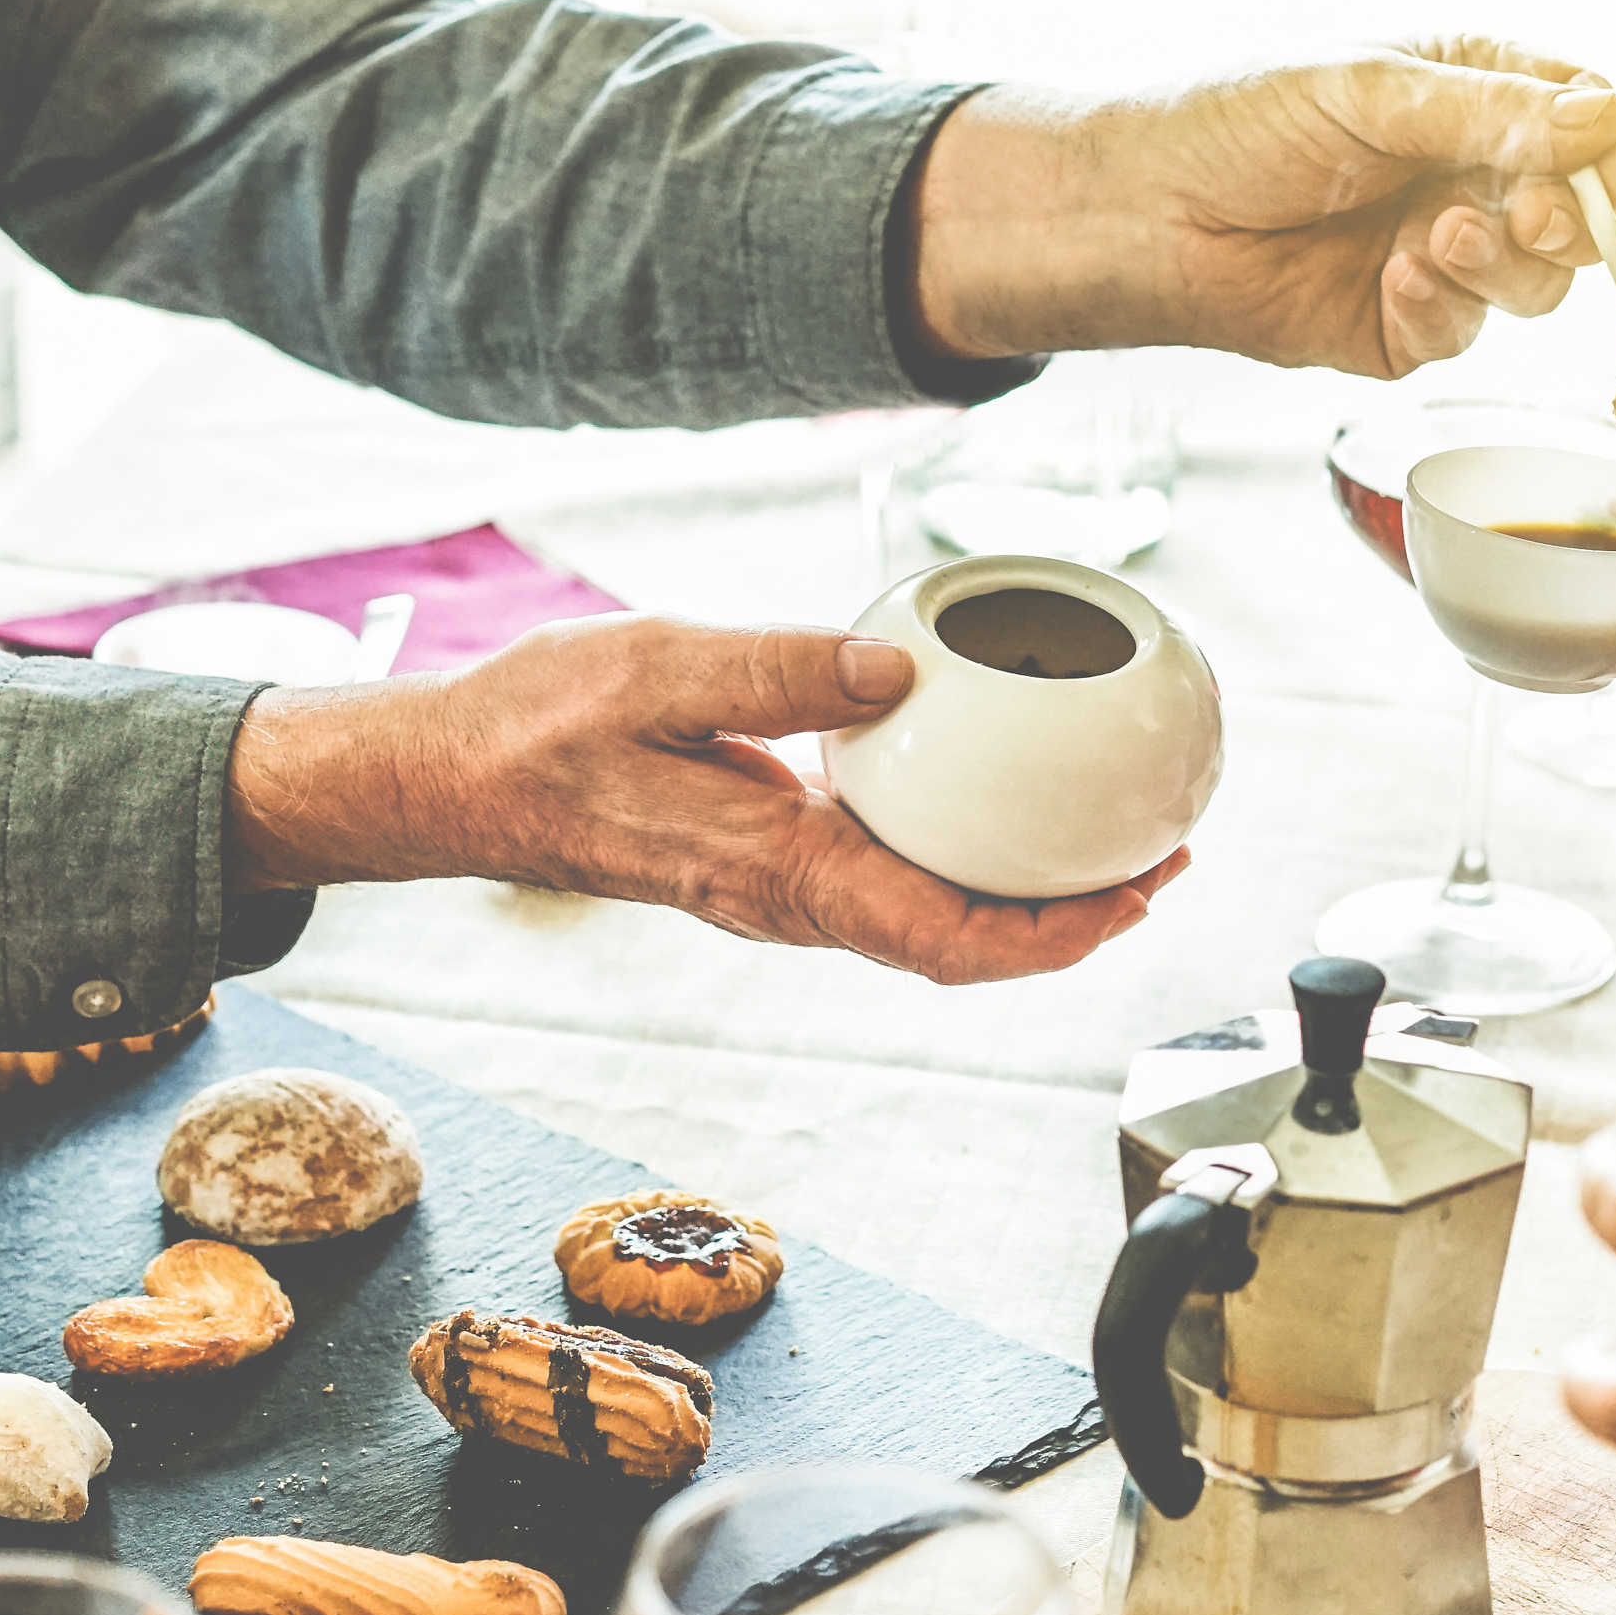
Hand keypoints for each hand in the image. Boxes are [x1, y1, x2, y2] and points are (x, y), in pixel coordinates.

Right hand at [225, 613, 1187, 983]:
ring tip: (1108, 836)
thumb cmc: (535, 729)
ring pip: (932, 922)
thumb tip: (896, 671)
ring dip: (1027, 894)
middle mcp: (790, 903)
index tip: (1136, 893)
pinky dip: (965, 856)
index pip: (944, 936)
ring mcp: (782, 889)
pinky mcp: (771, 859)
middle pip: (962, 946)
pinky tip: (1000, 799)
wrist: (453, 779)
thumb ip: (776, 670)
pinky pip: (893, 880)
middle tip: (1162, 858)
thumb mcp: (652, 667)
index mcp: (776, 874)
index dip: (1055, 932)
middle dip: (1072, 919)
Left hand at [907, 37, 1615, 376]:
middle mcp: (1467, 176)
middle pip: (1578, 215)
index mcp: (1470, 95)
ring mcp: (1443, 256)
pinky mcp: (1405, 327)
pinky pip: (1463, 333)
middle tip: (1527, 216)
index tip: (1603, 169)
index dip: (1605, 150)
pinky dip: (1443, 308)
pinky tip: (1395, 277)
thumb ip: (1489, 112)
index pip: (1583, 121)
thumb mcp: (1371, 92)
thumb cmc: (1240, 125)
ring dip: (1506, 267)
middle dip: (1567, 222)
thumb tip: (1603, 121)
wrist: (1145, 212)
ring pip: (1536, 284)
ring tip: (1439, 238)